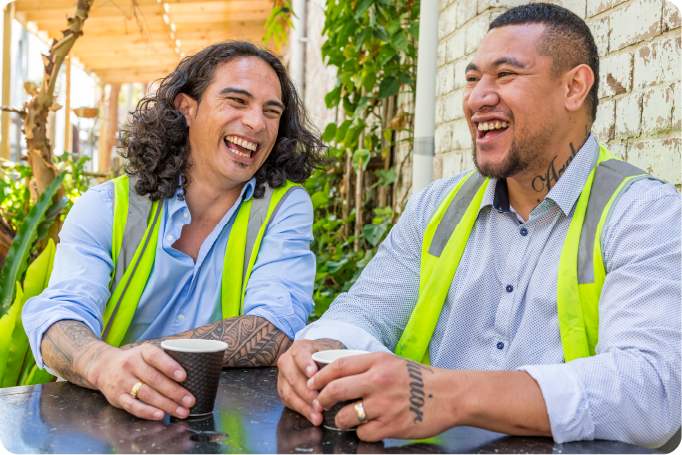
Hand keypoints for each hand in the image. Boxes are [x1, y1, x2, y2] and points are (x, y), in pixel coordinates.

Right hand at [90, 344, 195, 419]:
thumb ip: (165, 359)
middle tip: (190, 400)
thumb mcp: (146, 353)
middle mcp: (131, 365)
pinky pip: (133, 406)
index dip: (170, 366)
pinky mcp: (118, 397)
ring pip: (147, 394)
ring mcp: (123, 381)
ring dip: (166, 404)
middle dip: (175, 391)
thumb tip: (194, 371)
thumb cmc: (135, 361)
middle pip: (155, 380)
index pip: (156, 357)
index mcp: (142, 352)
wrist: (104, 367)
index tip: (184, 376)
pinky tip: (160, 415)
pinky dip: (147, 412)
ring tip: (182, 411)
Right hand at [277, 338, 344, 425]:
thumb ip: (332, 362)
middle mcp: (286, 361)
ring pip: (290, 392)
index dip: (305, 364)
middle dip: (308, 393)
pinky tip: (313, 417)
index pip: (300, 355)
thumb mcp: (327, 353)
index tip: (313, 373)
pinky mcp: (281, 390)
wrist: (309, 360)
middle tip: (321, 403)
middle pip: (294, 378)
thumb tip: (346, 376)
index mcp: (299, 348)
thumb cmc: (321, 358)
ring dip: (305, 405)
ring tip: (318, 415)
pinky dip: (302, 411)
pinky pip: (289, 402)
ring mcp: (282, 376)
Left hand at [309, 352, 454, 441]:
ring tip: (348, 417)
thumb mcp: (391, 362)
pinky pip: (363, 433)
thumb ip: (365, 365)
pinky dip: (361, 431)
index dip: (320, 376)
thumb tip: (334, 372)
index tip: (313, 383)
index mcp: (378, 362)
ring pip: (346, 415)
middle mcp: (379, 381)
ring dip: (341, 419)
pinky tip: (369, 426)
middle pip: (335, 390)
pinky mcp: (392, 426)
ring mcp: (385, 405)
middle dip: (321, 399)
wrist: (448, 395)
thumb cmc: (418, 378)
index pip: (338, 366)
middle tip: (320, 403)